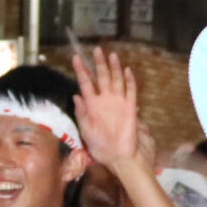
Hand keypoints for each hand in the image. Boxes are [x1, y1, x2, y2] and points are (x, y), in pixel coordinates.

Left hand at [73, 47, 142, 166]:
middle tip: (96, 49)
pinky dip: (129, 81)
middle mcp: (105, 101)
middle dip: (98, 64)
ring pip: (116, 80)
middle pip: (102, 77)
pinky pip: (130, 91)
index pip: (86, 84)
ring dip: (114, 68)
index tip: (76, 58)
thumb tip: (76, 96)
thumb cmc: (101, 147)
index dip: (81, 71)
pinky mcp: (130, 108)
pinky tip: (127, 71)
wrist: (119, 157)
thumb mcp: (86, 130)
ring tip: (111, 55)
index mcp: (92, 105)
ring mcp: (118, 103)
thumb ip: (82, 113)